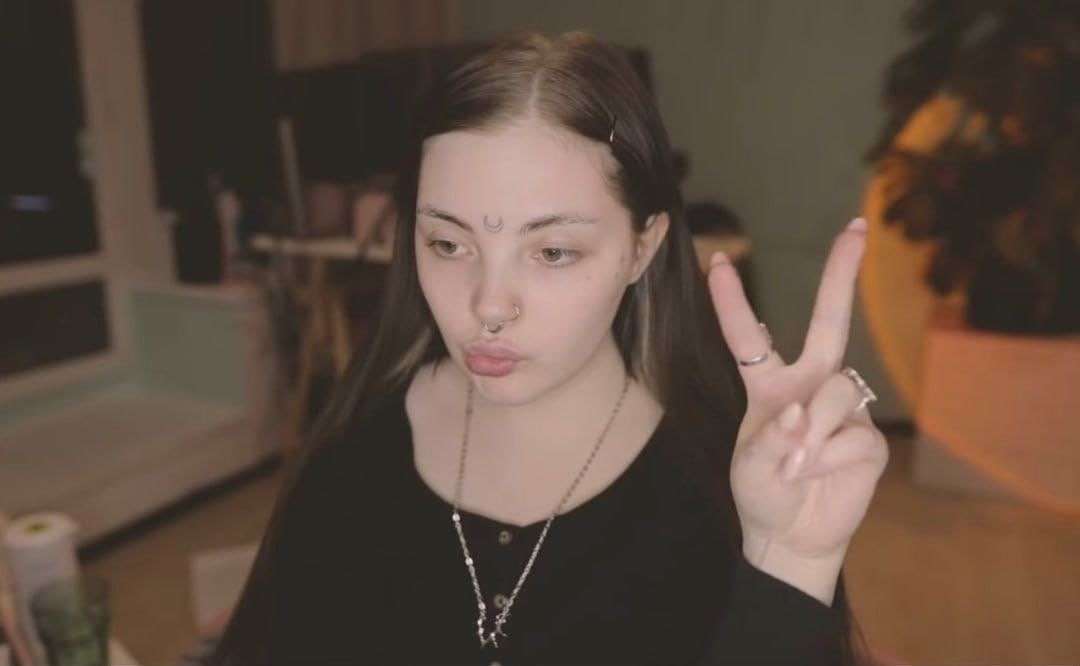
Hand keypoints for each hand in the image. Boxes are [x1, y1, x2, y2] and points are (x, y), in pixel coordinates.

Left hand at [707, 217, 888, 574]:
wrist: (792, 535)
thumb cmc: (763, 491)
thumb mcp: (750, 465)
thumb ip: (771, 439)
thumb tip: (800, 413)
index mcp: (770, 385)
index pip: (749, 338)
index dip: (732, 302)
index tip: (715, 260)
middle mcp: (809, 384)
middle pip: (830, 322)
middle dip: (842, 274)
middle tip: (856, 228)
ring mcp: (842, 407)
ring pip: (835, 391)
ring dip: (812, 432)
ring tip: (795, 466)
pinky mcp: (868, 437)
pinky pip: (852, 434)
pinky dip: (826, 458)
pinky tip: (817, 475)